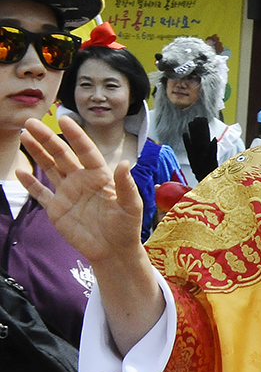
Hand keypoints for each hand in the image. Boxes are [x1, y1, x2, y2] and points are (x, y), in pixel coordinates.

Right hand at [18, 116, 144, 266]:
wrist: (114, 251)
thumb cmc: (126, 228)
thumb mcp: (130, 206)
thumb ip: (126, 185)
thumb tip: (124, 164)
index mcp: (99, 176)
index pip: (85, 151)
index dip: (75, 135)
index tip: (64, 119)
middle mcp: (81, 180)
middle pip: (61, 155)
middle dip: (46, 138)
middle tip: (30, 122)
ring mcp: (67, 193)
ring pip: (49, 168)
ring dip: (36, 152)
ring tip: (24, 135)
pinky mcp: (57, 209)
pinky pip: (41, 193)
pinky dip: (30, 183)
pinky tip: (20, 171)